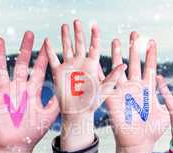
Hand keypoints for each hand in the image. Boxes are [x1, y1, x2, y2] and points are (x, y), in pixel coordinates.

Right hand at [0, 32, 58, 152]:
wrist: (15, 147)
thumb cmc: (32, 133)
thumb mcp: (48, 117)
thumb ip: (56, 103)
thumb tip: (68, 91)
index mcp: (32, 91)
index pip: (38, 70)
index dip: (43, 57)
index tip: (47, 43)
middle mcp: (18, 88)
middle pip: (22, 64)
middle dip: (25, 49)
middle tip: (29, 33)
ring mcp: (5, 92)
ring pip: (2, 69)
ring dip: (0, 55)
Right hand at [44, 20, 125, 150]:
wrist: (77, 112)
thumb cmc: (93, 103)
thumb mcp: (105, 89)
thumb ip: (113, 76)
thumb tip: (125, 64)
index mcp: (92, 65)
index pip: (93, 47)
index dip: (94, 36)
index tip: (94, 25)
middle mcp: (80, 63)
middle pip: (79, 44)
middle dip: (78, 32)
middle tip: (77, 21)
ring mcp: (69, 67)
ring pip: (67, 48)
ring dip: (65, 37)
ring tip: (64, 25)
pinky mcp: (58, 73)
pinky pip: (53, 59)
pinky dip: (49, 50)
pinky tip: (47, 40)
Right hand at [106, 32, 168, 152]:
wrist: (138, 144)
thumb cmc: (153, 131)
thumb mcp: (168, 112)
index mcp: (148, 88)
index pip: (149, 66)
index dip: (150, 54)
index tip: (152, 41)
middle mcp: (135, 87)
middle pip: (134, 63)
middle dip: (134, 48)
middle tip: (135, 33)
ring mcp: (123, 92)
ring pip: (119, 69)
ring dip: (117, 55)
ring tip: (117, 40)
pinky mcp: (113, 99)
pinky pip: (107, 84)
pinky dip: (104, 72)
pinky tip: (100, 60)